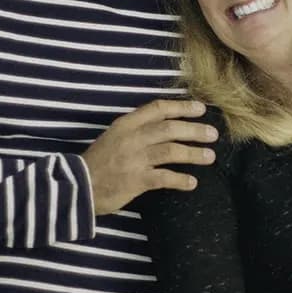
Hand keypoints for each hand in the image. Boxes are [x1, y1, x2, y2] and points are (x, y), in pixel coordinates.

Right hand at [82, 99, 218, 214]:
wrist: (78, 185)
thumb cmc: (99, 161)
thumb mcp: (115, 136)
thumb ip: (138, 129)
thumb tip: (168, 126)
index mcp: (126, 124)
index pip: (158, 109)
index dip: (182, 107)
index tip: (201, 109)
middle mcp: (132, 138)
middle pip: (169, 129)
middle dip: (194, 130)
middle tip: (213, 134)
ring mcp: (134, 159)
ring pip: (170, 151)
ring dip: (193, 153)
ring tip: (210, 156)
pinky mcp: (135, 180)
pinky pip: (164, 178)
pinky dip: (180, 180)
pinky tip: (192, 183)